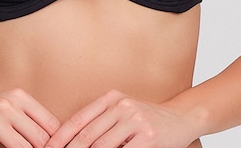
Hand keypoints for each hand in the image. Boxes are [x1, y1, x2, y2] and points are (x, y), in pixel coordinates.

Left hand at [45, 90, 198, 147]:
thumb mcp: (121, 112)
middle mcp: (121, 105)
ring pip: (101, 146)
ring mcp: (135, 120)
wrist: (181, 118)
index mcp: (110, 98)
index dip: (60, 138)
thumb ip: (100, 122)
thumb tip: (70, 141)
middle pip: (86, 136)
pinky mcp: (147, 137)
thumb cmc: (146, 118)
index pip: (78, 120)